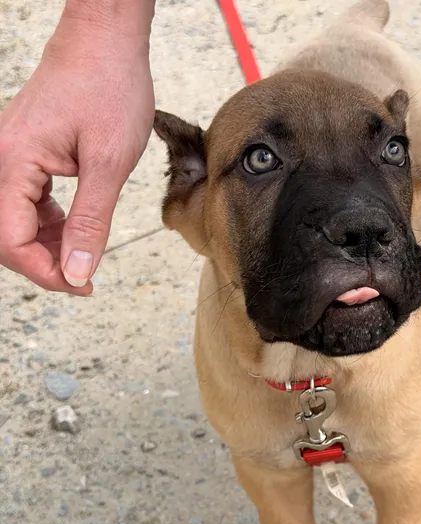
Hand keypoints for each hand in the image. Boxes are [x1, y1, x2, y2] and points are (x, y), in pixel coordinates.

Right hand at [0, 12, 154, 293]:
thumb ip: (90, 222)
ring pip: (14, 222)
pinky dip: (48, 225)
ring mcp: (9, 156)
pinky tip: (75, 230)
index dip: (45, 272)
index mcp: (13, 162)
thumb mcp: (109, 164)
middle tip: (85, 279)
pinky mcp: (24, 154)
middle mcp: (1, 159)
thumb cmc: (110, 88)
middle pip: (6, 235)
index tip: (82, 285)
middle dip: (43, 264)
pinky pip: (25, 203)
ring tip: (85, 256)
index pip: (11, 240)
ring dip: (46, 247)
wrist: (105, 42)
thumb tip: (77, 272)